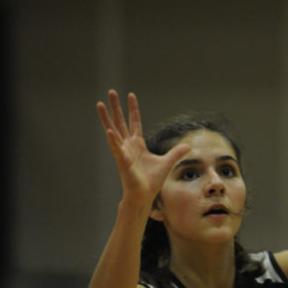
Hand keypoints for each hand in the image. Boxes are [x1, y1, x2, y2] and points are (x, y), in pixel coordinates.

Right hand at [97, 90, 190, 206]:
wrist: (144, 195)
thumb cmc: (151, 181)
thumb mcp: (167, 162)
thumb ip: (176, 153)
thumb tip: (188, 146)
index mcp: (138, 144)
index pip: (135, 122)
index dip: (133, 109)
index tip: (131, 95)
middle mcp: (128, 145)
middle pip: (121, 122)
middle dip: (116, 107)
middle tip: (111, 92)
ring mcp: (123, 152)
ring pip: (113, 131)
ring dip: (107, 118)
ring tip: (100, 104)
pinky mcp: (122, 161)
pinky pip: (117, 149)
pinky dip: (113, 140)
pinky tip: (109, 130)